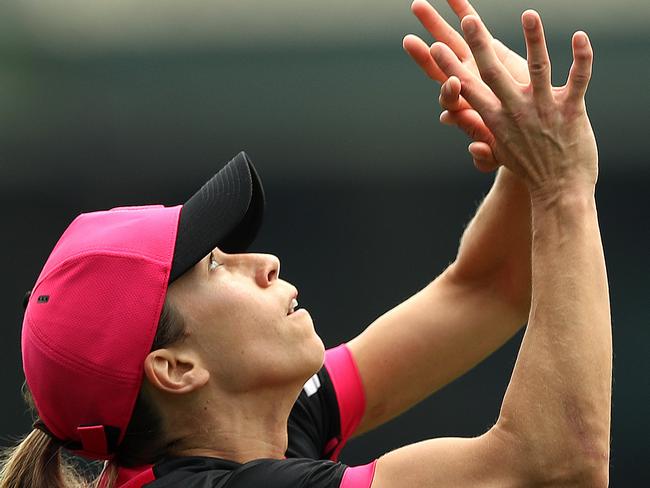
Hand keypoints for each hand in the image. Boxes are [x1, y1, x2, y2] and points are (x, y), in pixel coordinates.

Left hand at [404, 0, 528, 169]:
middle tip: (413, 22)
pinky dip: (464, 10)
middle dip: (428, 44)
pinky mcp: (495, 51)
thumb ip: (486, 153)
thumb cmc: (511, 148)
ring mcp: (478, 64)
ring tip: (422, 2)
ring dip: (440, 20)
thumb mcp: (499, 153)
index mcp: (466, 106)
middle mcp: (467, 82)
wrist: (533, 137)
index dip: (448, 89)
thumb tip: (474, 150)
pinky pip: (478, 26)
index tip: (454, 83)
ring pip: (455, 38)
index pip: (450, 97)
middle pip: (443, 60)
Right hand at [430, 11, 597, 198]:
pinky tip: (580, 36)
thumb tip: (446, 116)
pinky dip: (581, 58)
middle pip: (493, 73)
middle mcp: (515, 111)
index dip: (449, 67)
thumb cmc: (527, 167)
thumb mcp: (496, 148)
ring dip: (533, 39)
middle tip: (467, 20)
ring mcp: (543, 109)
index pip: (467, 89)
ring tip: (529, 14)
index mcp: (494, 118)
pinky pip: (577, 79)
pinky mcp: (571, 110)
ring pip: (537, 68)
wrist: (559, 190)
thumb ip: (474, 123)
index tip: (434, 47)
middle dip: (478, 45)